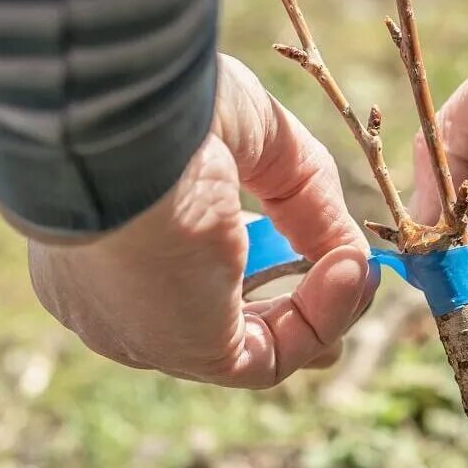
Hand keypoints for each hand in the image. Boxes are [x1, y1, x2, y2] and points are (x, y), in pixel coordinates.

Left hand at [28, 55, 374, 387]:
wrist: (124, 124)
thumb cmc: (170, 110)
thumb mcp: (255, 139)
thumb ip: (304, 196)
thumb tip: (351, 256)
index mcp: (108, 236)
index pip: (183, 272)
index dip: (258, 262)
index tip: (309, 242)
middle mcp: (115, 295)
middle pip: (218, 320)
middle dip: (294, 305)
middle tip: (348, 272)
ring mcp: (147, 330)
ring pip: (250, 346)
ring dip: (320, 309)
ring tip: (359, 266)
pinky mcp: (185, 349)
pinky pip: (270, 357)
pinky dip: (321, 319)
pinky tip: (349, 271)